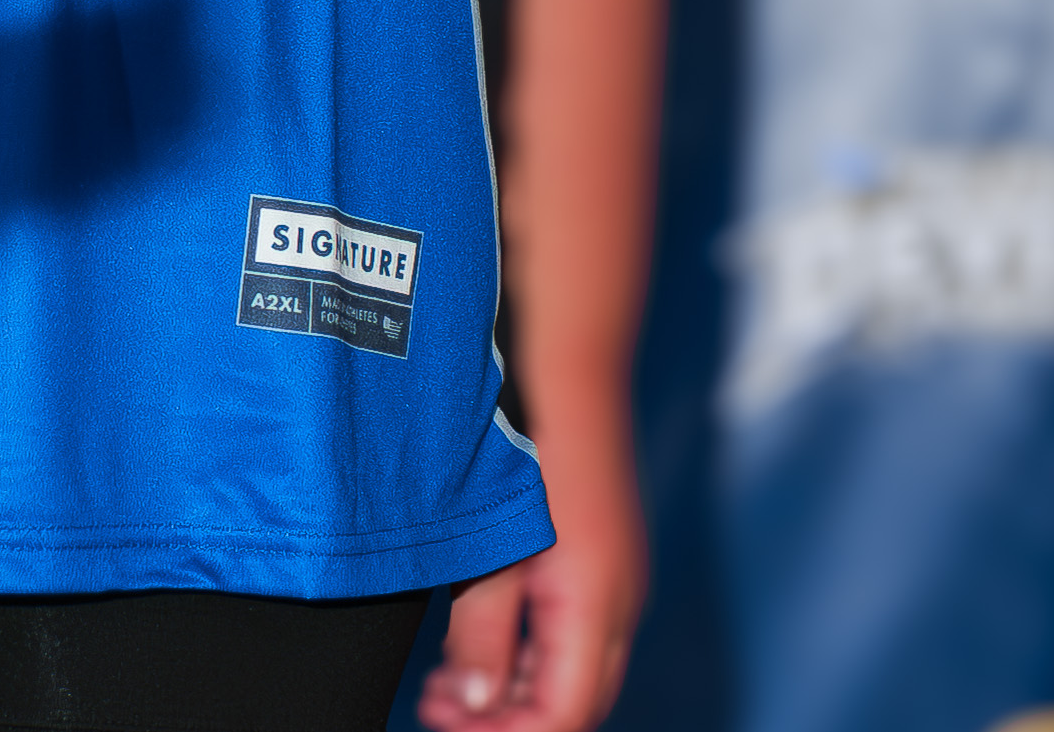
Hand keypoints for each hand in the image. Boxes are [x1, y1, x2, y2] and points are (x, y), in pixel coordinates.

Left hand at [420, 410, 645, 731]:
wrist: (565, 359)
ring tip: (443, 681)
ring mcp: (615, 579)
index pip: (564, 716)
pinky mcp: (602, 560)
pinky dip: (528, 656)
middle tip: (434, 706)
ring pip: (575, 673)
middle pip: (575, 704)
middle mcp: (619, 602)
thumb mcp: (492, 542)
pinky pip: (574, 636)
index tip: (440, 721)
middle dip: (506, 720)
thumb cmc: (526, 434)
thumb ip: (482, 629)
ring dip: (514, 691)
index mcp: (596, 603)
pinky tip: (478, 639)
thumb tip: (472, 703)